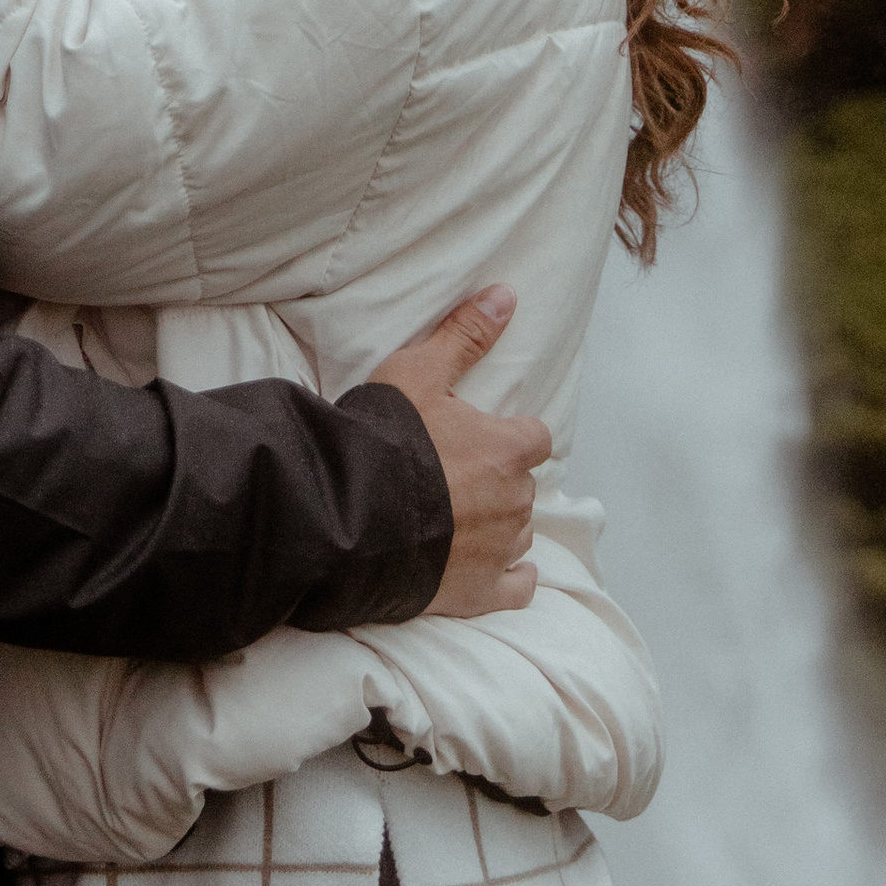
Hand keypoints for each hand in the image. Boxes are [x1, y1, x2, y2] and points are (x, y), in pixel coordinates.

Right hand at [370, 285, 548, 617]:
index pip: (535, 439)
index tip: (482, 438)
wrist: (351, 513)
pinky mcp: (481, 592)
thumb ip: (465, 335)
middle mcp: (515, 501)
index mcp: (509, 450)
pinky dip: (512, 577)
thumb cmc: (387, 438)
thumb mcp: (419, 372)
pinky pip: (519, 586)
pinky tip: (495, 569)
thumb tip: (506, 294)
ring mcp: (501, 550)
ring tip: (457, 518)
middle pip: (522, 487)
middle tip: (455, 476)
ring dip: (498, 525)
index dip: (510, 437)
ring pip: (518, 532)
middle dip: (497, 481)